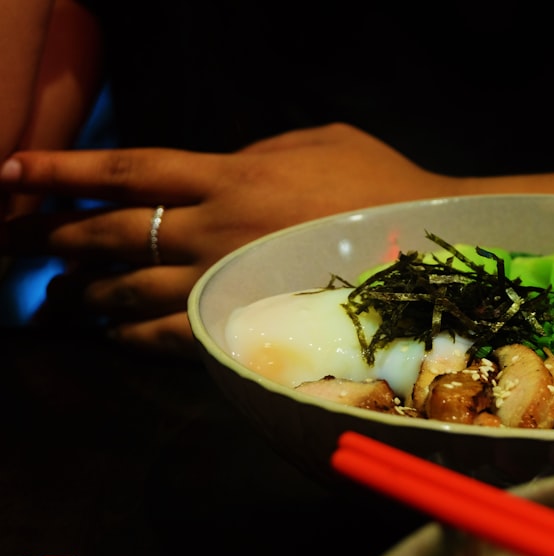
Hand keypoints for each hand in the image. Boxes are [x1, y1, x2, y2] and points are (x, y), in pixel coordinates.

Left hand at [0, 123, 456, 355]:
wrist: (431, 252)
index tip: (16, 171)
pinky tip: (118, 335)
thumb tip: (217, 166)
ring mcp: (231, 282)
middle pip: (115, 232)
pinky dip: (134, 337)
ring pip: (131, 291)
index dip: (65, 170)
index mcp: (234, 173)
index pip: (129, 170)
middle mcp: (218, 228)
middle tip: (35, 240)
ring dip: (89, 292)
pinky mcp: (248, 325)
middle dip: (64, 236)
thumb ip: (259, 147)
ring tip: (68, 295)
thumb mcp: (321, 139)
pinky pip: (172, 337)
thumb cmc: (384, 186)